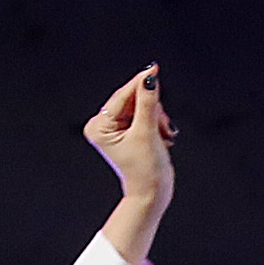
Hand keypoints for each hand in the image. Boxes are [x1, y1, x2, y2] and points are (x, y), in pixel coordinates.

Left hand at [85, 67, 174, 208]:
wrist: (152, 195)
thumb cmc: (146, 170)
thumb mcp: (148, 133)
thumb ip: (149, 103)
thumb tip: (150, 79)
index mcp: (99, 126)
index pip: (121, 97)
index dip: (139, 84)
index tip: (153, 69)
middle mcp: (102, 126)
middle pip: (132, 101)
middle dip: (153, 111)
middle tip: (164, 127)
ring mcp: (115, 130)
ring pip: (141, 109)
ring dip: (157, 119)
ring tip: (164, 136)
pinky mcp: (127, 133)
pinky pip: (144, 117)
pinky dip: (157, 124)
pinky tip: (162, 137)